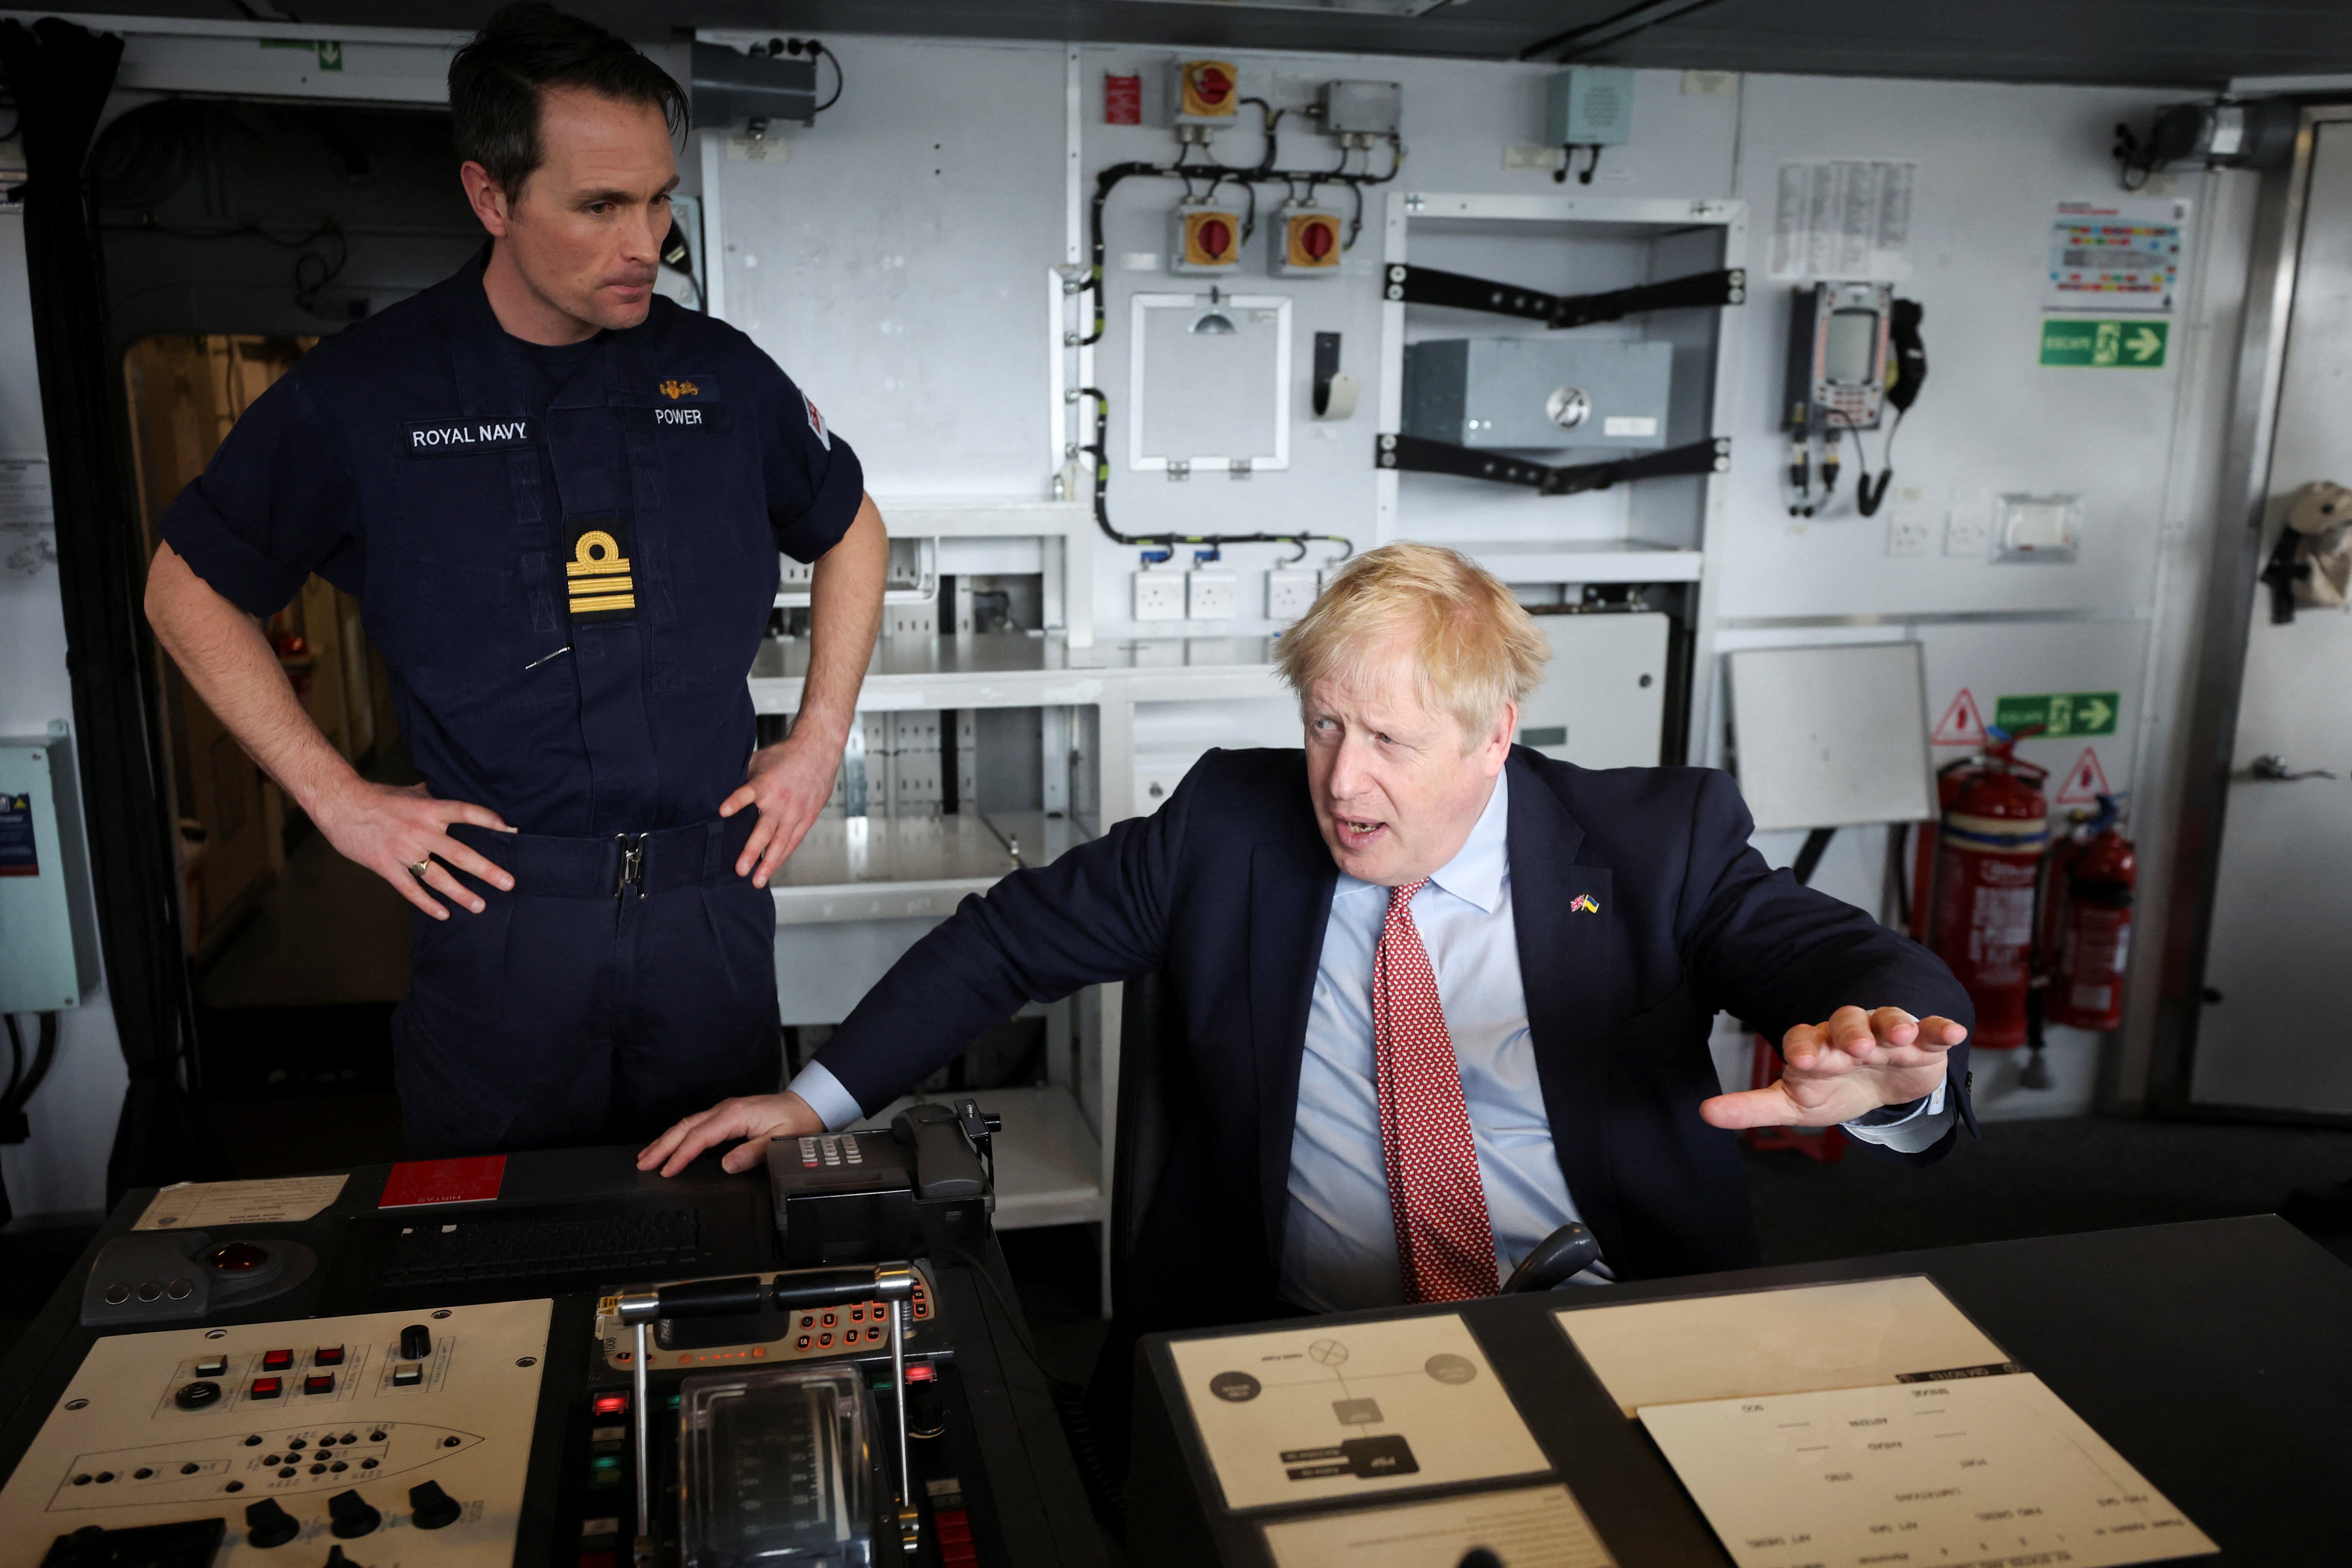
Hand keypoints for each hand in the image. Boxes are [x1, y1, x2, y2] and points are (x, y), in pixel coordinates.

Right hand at [312, 778, 515, 919]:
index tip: (510, 830)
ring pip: (437, 877)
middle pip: (460, 853)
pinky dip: (426, 903)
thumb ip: (435, 797)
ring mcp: (403, 851)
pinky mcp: (385, 866)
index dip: (488, 820)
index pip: (466, 812)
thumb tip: (457, 790)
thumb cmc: (379, 797)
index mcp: (429, 809)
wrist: (340, 805)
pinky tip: (443, 914)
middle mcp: (420, 831)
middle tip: (508, 883)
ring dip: (460, 893)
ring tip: (480, 905)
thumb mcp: (411, 792)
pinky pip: (410, 889)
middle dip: (486, 870)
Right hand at [637, 1092, 823, 1176]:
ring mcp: (724, 1111)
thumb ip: (753, 1153)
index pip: (700, 1136)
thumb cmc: (797, 1122)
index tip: (666, 1170)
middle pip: (686, 1127)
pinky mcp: (726, 1114)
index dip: (681, 1154)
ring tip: (647, 1156)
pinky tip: (671, 1145)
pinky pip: (696, 1124)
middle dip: (662, 1145)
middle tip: (643, 1163)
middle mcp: (725, 1110)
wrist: (808, 1105)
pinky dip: (679, 1135)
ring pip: (687, 1124)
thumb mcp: (780, 1141)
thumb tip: (726, 1165)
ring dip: (666, 1140)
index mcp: (736, 1115)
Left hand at [720, 726, 841, 886]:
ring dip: (769, 863)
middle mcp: (780, 801)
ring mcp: (795, 812)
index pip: (747, 793)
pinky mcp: (807, 818)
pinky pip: (793, 841)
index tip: (723, 811)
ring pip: (781, 843)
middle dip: (752, 852)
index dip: (736, 802)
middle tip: (740, 870)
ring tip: (758, 880)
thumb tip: (722, 792)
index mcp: (766, 783)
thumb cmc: (786, 755)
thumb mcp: (759, 761)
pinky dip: (783, 855)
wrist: (819, 750)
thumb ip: (744, 780)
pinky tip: (773, 868)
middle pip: (765, 830)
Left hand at [1700, 1006, 1966, 1130]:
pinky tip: (1951, 1031)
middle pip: (1845, 1022)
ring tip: (1899, 1036)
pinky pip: (1930, 1028)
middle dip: (1849, 1032)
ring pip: (1886, 1019)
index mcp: (1815, 1047)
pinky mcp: (1921, 1042)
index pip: (1803, 1039)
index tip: (1801, 1060)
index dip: (1803, 1046)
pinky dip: (1939, 1027)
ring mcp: (1885, 1035)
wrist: (1877, 1085)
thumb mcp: (1793, 1103)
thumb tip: (1705, 1113)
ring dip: (1892, 1024)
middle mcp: (1848, 1034)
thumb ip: (1751, 1107)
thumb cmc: (1831, 1089)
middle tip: (1855, 1048)